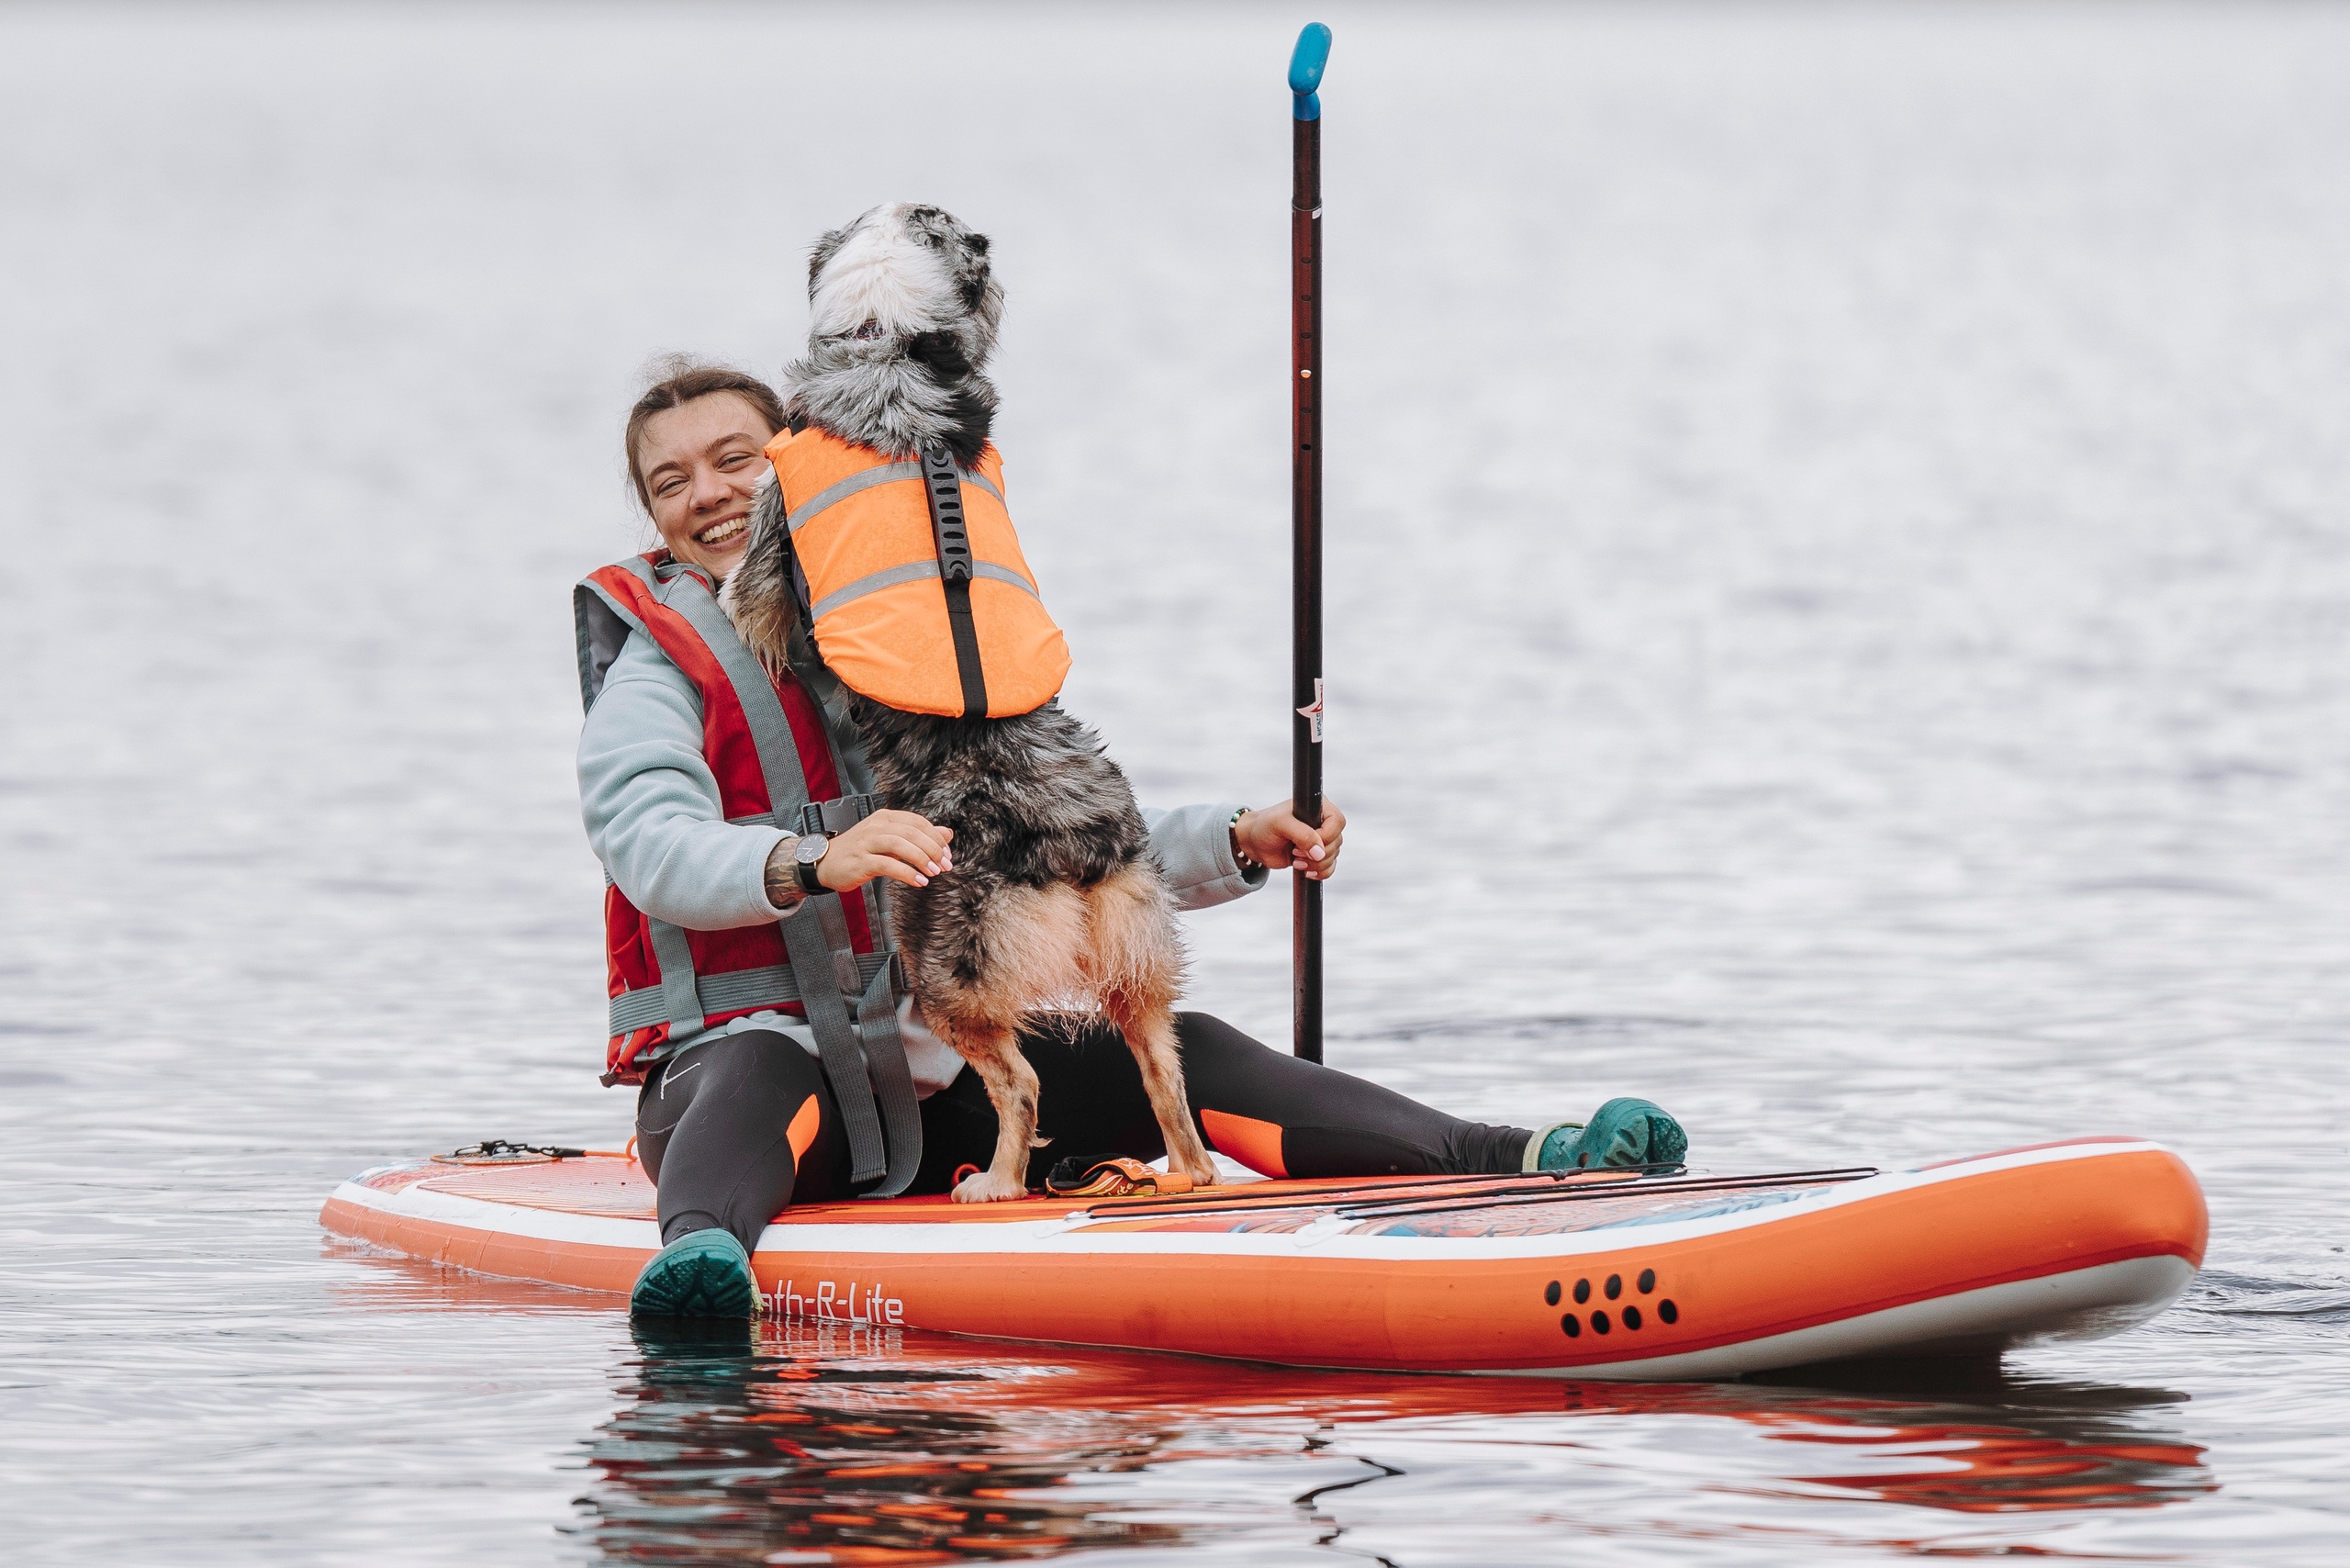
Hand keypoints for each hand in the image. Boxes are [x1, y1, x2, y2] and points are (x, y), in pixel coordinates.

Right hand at [818, 809, 953, 891]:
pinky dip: (907, 873)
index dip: (936, 838)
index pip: (918, 822)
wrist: (826, 862)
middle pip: (912, 832)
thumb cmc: (861, 851)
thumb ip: (918, 836)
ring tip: (934, 873)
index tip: (947, 855)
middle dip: (933, 849)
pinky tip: (919, 881)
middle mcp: (876, 826)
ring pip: (900, 845)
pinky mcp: (861, 860)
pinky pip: (887, 865)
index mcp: (886, 818)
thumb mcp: (890, 840)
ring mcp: (867, 842)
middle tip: (945, 865)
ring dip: (921, 859)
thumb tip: (947, 833)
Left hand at [1234, 798, 1345, 880]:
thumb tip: (1319, 852)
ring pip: (1333, 856)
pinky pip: (1329, 867)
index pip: (1337, 821)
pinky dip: (1320, 872)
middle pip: (1336, 842)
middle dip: (1317, 853)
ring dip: (1316, 864)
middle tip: (1295, 852)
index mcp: (1318, 806)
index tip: (1304, 843)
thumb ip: (1302, 834)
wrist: (1254, 842)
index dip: (1326, 836)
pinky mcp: (1316, 855)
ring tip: (1296, 861)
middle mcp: (1322, 821)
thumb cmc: (1264, 826)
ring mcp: (1321, 839)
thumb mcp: (1280, 824)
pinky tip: (1305, 871)